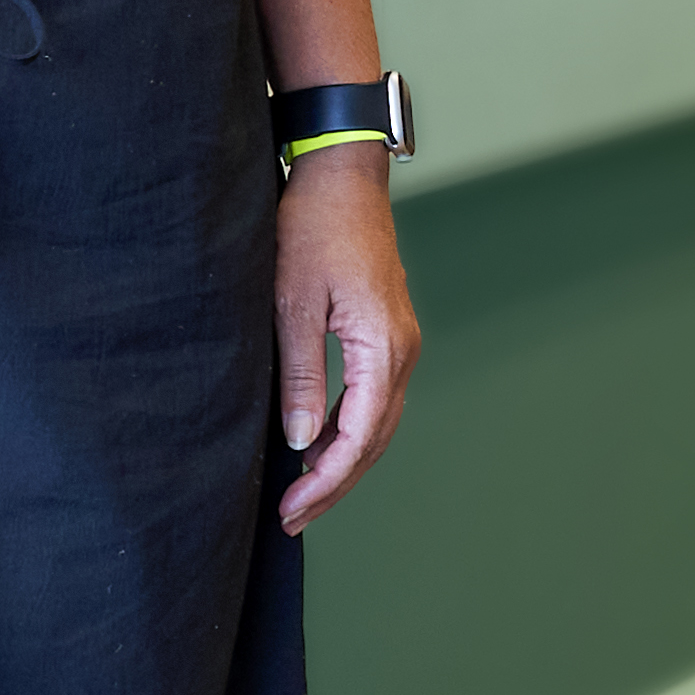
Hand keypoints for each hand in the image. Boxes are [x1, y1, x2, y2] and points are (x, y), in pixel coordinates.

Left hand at [272, 146, 421, 531]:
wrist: (342, 177)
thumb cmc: (314, 228)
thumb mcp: (292, 302)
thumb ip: (300, 374)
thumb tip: (300, 438)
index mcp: (383, 348)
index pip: (359, 436)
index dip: (326, 479)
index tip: (292, 507)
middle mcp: (402, 351)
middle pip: (375, 440)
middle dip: (334, 483)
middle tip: (292, 516)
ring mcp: (398, 343)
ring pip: (377, 423)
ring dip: (342, 460)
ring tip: (302, 492)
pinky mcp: (385, 334)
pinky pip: (372, 398)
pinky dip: (347, 429)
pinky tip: (317, 443)